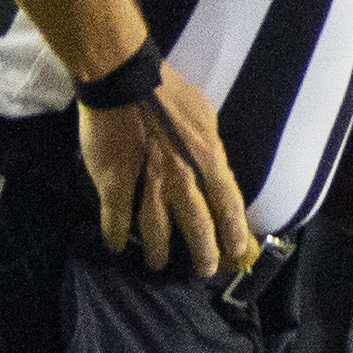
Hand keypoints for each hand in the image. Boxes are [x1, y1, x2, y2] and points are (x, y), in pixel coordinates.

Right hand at [81, 62, 257, 277]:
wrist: (125, 80)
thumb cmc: (169, 92)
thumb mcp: (204, 117)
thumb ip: (209, 147)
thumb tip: (214, 163)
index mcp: (209, 160)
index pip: (229, 206)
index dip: (234, 233)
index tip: (237, 254)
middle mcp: (184, 178)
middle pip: (199, 225)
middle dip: (203, 253)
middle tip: (203, 272)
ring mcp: (148, 182)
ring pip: (158, 229)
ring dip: (160, 251)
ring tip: (159, 265)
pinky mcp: (115, 182)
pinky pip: (117, 216)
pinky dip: (115, 234)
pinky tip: (116, 247)